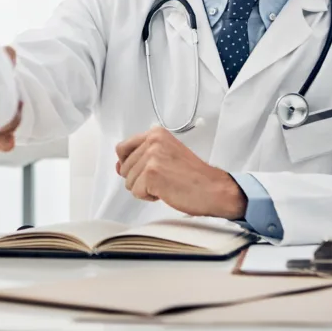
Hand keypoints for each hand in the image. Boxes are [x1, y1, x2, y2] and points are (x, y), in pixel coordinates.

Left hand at [115, 125, 245, 219]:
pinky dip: (149, 197)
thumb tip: (118, 167)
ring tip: (166, 184)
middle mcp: (152, 141)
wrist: (213, 189)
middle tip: (163, 179)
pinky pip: (136, 192)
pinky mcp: (152, 173)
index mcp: (156, 133)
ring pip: (129, 181)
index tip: (143, 170)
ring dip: (145, 189)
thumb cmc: (193, 176)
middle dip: (139, 179)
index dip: (128, 164)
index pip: (122, 148)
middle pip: (124, 167)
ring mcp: (151, 156)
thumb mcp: (164, 157)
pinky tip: (166, 191)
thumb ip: (139, 158)